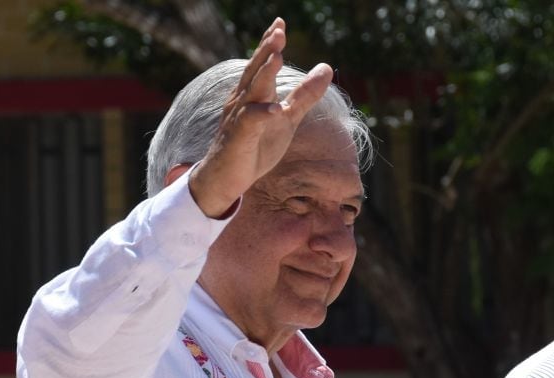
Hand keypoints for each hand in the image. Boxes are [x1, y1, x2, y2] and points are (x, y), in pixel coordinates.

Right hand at [189, 18, 333, 217]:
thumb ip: (305, 95)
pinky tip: (276, 109)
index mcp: (253, 93)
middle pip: (255, 71)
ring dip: (264, 74)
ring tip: (278, 56)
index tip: (280, 22)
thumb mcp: (287, 118)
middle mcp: (242, 100)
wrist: (227, 178)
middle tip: (279, 30)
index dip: (270, 44)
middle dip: (266, 50)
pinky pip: (250, 123)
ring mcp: (238, 118)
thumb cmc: (255, 146)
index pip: (261, 63)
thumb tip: (326, 68)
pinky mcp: (239, 139)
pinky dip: (263, 114)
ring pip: (252, 92)